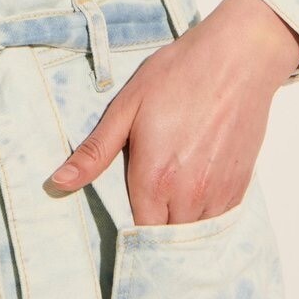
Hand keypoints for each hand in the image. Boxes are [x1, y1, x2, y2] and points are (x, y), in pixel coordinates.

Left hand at [48, 0, 298, 223]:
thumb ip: (95, 152)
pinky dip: (204, 215)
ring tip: (169, 193)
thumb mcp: (127, 106)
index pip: (137, 232)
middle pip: (166, 238)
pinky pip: (218, 222)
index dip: (127, 226)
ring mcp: (218, 195)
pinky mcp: (240, 189)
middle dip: (152, 227)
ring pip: (193, 233)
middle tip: (144, 200)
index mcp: (154, 179)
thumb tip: (57, 183)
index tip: (121, 213)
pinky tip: (195, 186)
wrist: (236, 59)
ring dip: (179, 223)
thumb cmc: (177, 75)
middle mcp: (188, 197)